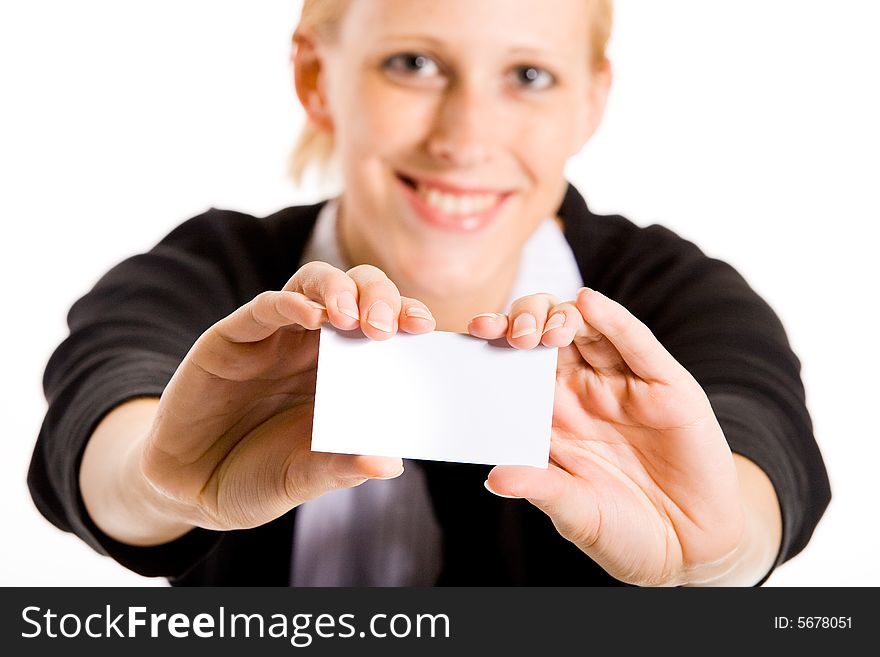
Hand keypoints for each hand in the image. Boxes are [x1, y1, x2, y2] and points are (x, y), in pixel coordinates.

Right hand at [138, 262, 435, 533]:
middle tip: (391, 328)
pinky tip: (308, 314)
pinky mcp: (232, 338)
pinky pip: (264, 307)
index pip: (388, 331)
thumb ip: (341, 467)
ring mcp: (275, 337)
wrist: (188, 488)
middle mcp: (315, 346)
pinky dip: (289, 303)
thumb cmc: (255, 477)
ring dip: (339, 290)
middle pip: (359, 293)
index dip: (409, 321)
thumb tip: (390, 464)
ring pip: (315, 284)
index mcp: (346, 373)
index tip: (428, 332)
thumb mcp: (303, 477)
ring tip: (352, 317)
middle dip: (381, 299)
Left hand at [468, 288, 745, 585]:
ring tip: (544, 326)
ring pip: (589, 329)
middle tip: (509, 336)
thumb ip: (540, 488)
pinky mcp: (667, 387)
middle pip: (548, 333)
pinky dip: (613, 320)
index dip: (497, 345)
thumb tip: (494, 478)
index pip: (518, 365)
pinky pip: (637, 344)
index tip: (472, 335)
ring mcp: (625, 384)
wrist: (690, 550)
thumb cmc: (624, 530)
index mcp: (554, 414)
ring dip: (562, 316)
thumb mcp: (575, 512)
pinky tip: (588, 303)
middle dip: (525, 321)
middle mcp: (585, 390)